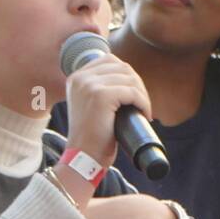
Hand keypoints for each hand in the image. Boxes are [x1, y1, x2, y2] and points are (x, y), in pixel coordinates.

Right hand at [64, 51, 153, 170]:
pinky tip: (144, 115)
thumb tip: (130, 78)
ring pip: (130, 78)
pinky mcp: (100, 95)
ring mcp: (88, 85)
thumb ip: (101, 88)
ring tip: (143, 111)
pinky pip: (132, 92)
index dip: (128, 76)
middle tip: (141, 105)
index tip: (133, 97)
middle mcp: (79, 78)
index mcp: (76, 78)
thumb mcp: (92, 105)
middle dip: (137, 85)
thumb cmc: (92, 136)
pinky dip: (143, 103)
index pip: (110, 61)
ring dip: (142, 95)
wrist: (84, 157)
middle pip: (122, 67)